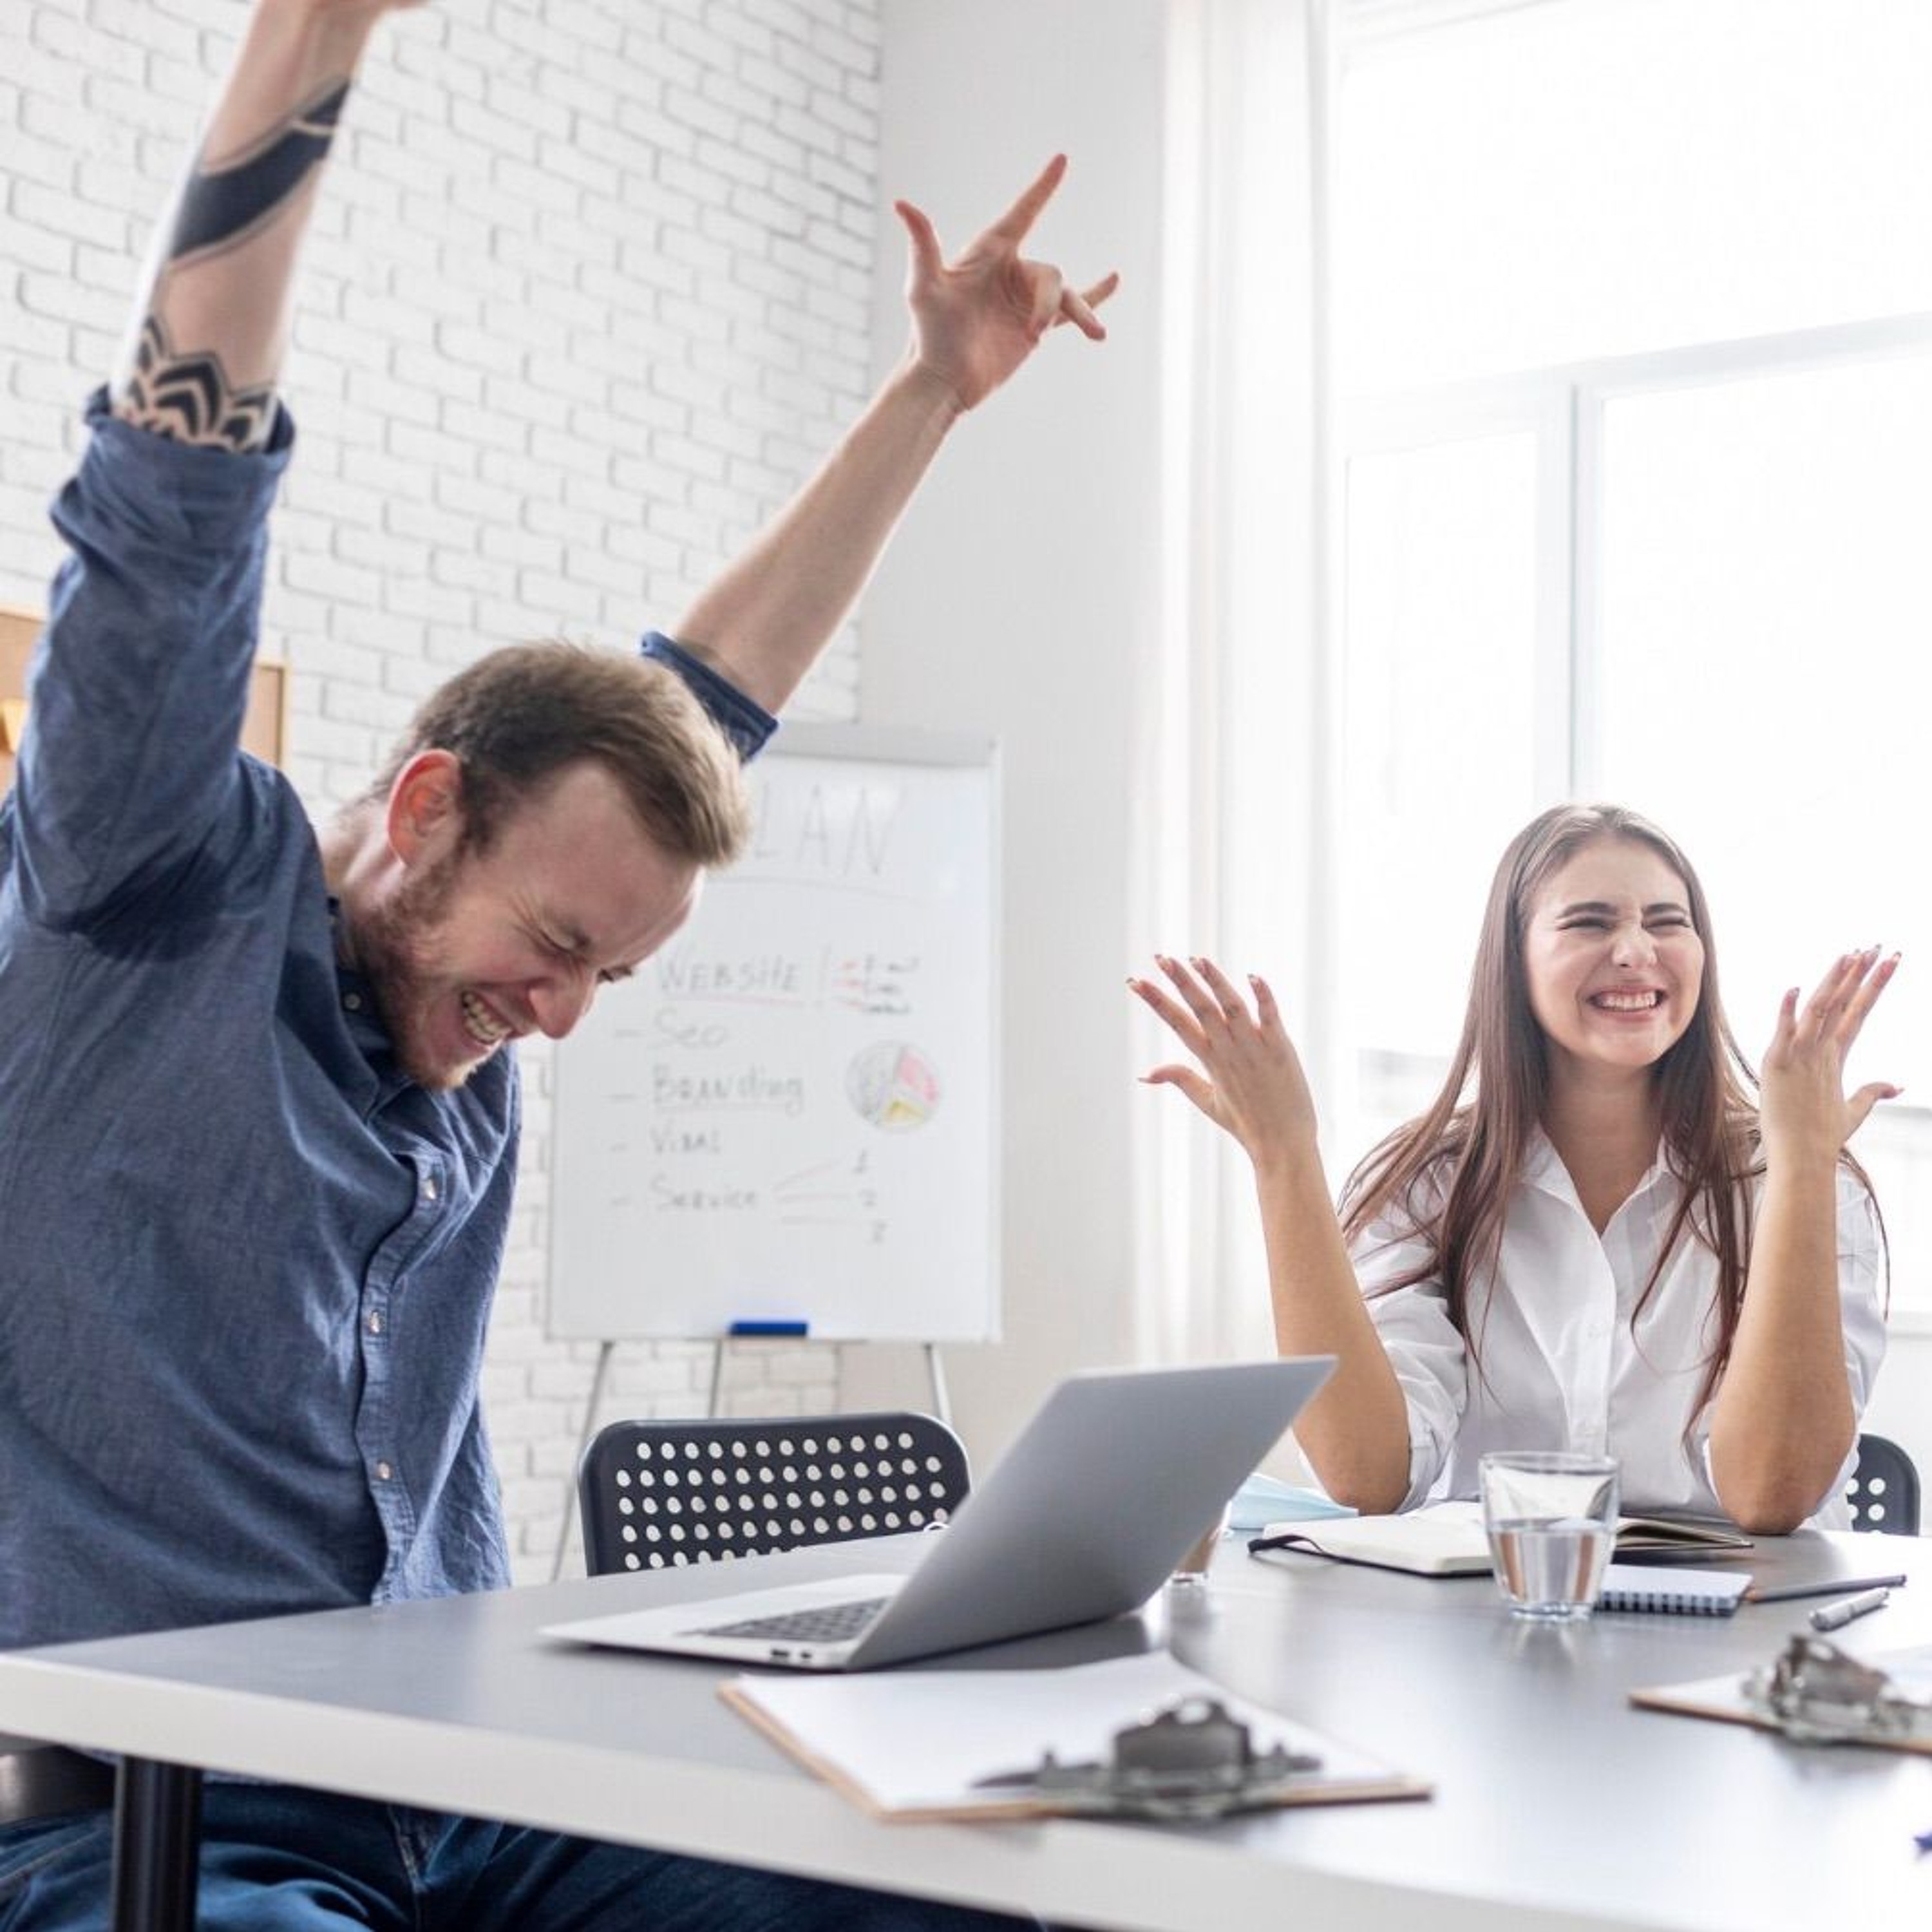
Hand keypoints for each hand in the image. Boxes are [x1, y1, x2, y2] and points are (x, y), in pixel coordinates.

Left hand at [895, 155, 1117, 414]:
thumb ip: (922, 244)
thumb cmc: (928, 333)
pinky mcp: (1034, 327)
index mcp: (989, 254)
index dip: (1042, 188)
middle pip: (1051, 275)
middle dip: (1048, 303)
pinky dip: (1093, 299)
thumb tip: (902, 203)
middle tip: (1033, 333)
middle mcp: (1010, 272)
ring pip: (1065, 297)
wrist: (944, 381)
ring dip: (1078, 314)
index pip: (1022, 213)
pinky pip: (1070, 309)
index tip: (1062, 160)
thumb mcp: (923, 287)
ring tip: (1096, 335)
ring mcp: (1024, 300)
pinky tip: (1114, 281)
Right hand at [1128, 955, 1319, 1168]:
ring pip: (1231, 1007)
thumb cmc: (1246, 1122)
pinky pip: (1269, 1016)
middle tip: (1160, 958)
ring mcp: (1254, 1048)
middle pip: (1199, 1009)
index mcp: (1208, 1060)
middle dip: (1179, 982)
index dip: (1155, 1000)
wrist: (1281, 1145)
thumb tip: (1144, 1073)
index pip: (1176, 1022)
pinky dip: (1262, 996)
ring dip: (1214, 982)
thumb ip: (1178, 1079)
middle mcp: (1228, 1051)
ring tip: (1196, 960)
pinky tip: (1253, 976)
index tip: (1135, 982)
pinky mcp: (1280, 1048)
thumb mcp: (1206, 1100)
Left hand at [1758, 947, 1901, 1167]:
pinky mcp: (1777, 1063)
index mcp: (1837, 1057)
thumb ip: (1873, 1091)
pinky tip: (1795, 988)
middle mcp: (1822, 1051)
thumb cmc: (1822, 1136)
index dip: (1873, 986)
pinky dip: (1788, 1010)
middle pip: (1845, 1004)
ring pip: (1819, 1009)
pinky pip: (1783, 1031)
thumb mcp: (1853, 1110)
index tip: (1888, 962)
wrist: (1803, 1156)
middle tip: (1878, 948)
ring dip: (1834, 981)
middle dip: (1862, 974)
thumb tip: (1898, 1084)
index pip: (1858, 1012)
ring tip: (1851, 955)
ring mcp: (1801, 1055)